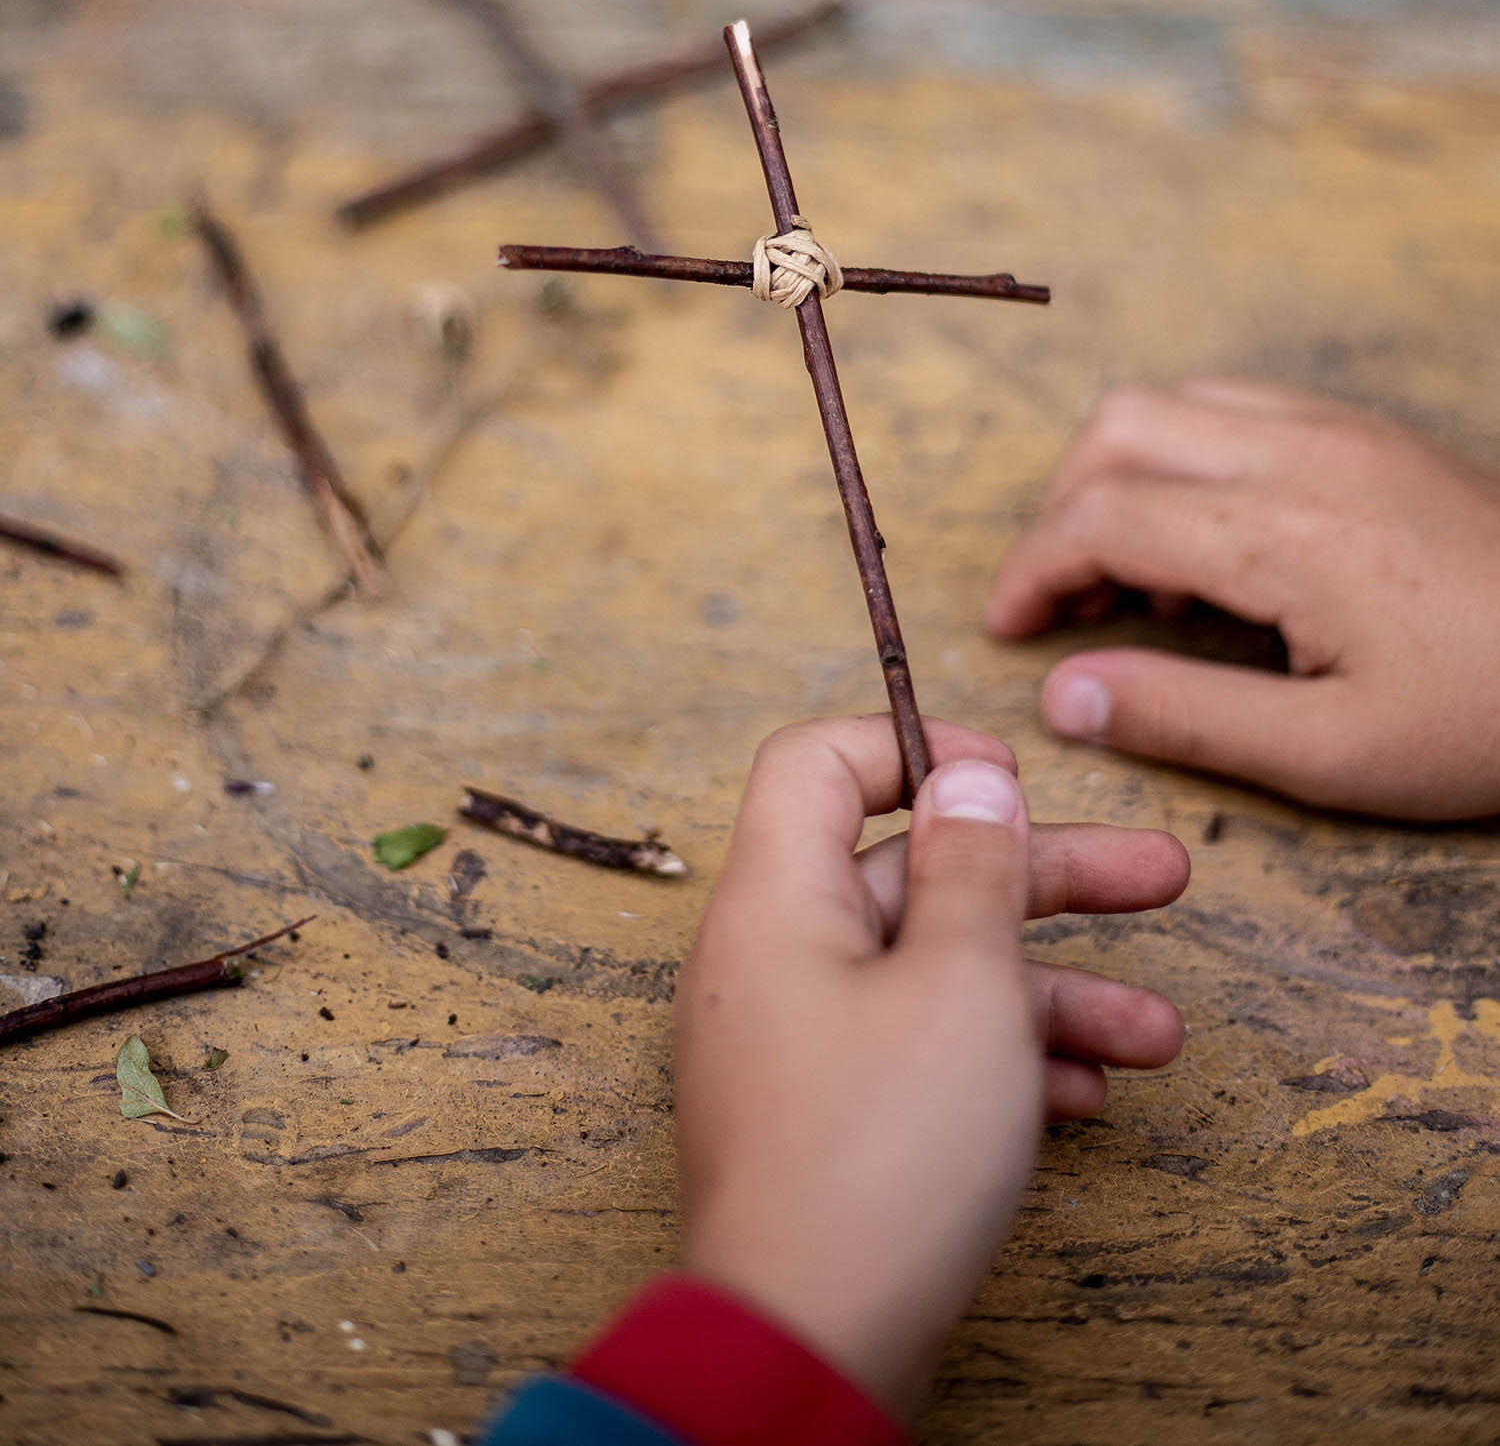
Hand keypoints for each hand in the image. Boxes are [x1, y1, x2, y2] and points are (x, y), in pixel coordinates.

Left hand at [674, 715, 1186, 1416]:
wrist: (808, 1348)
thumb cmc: (876, 1160)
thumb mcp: (961, 986)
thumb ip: (974, 869)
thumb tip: (967, 778)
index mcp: (777, 902)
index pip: (820, 763)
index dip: (917, 748)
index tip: (1010, 773)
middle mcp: (775, 961)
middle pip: (911, 873)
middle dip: (1044, 877)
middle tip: (1160, 876)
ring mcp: (798, 1046)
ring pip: (933, 973)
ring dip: (1050, 990)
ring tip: (1158, 1034)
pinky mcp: (827, 1121)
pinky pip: (918, 1052)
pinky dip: (1000, 1060)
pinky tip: (1086, 1097)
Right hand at [988, 379, 1499, 819]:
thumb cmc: (1490, 717)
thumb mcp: (1332, 753)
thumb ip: (1185, 716)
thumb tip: (1062, 697)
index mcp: (1284, 532)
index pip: (1102, 515)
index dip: (1031, 570)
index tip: (1008, 632)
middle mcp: (1301, 452)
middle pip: (1117, 429)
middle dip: (1061, 510)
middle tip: (1065, 603)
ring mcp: (1338, 429)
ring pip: (1172, 402)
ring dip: (1121, 477)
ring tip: (1140, 587)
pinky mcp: (1367, 433)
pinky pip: (1234, 407)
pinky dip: (1185, 461)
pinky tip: (1217, 554)